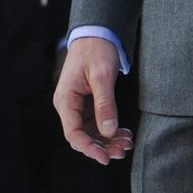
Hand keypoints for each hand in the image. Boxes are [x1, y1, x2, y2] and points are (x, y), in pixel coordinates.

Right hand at [53, 37, 132, 164]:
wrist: (97, 34)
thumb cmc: (96, 50)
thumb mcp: (102, 76)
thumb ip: (105, 104)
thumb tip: (108, 131)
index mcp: (66, 100)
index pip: (73, 133)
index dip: (88, 148)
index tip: (105, 158)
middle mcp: (69, 106)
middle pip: (82, 136)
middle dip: (102, 146)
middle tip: (123, 150)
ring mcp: (78, 106)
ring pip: (91, 133)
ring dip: (108, 140)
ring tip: (127, 142)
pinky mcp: (88, 104)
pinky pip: (97, 124)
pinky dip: (110, 130)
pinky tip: (124, 133)